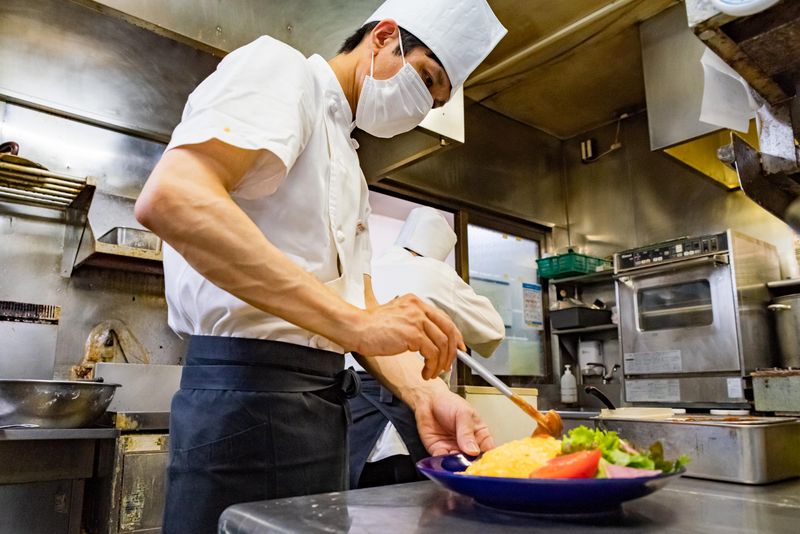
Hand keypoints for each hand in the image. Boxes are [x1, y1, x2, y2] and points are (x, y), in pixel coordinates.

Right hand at [346, 294, 464, 379]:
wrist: (356, 327)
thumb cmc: (371, 325)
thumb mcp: (396, 315)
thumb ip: (413, 321)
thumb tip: (430, 338)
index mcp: (415, 302)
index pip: (444, 318)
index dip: (455, 335)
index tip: (458, 348)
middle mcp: (418, 308)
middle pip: (448, 330)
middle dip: (452, 351)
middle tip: (449, 364)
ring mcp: (416, 320)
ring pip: (442, 344)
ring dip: (440, 363)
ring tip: (433, 372)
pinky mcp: (412, 334)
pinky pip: (432, 353)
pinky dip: (431, 366)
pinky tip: (425, 372)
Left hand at [414, 389, 494, 456]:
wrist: (428, 400)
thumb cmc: (448, 402)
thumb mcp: (463, 413)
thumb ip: (467, 432)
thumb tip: (473, 450)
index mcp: (479, 433)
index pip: (488, 449)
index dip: (487, 457)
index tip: (483, 461)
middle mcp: (468, 444)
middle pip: (474, 460)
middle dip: (471, 464)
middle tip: (469, 463)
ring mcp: (454, 449)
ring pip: (459, 464)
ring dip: (457, 465)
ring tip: (456, 460)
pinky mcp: (440, 451)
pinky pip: (443, 462)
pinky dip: (443, 464)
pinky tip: (444, 459)